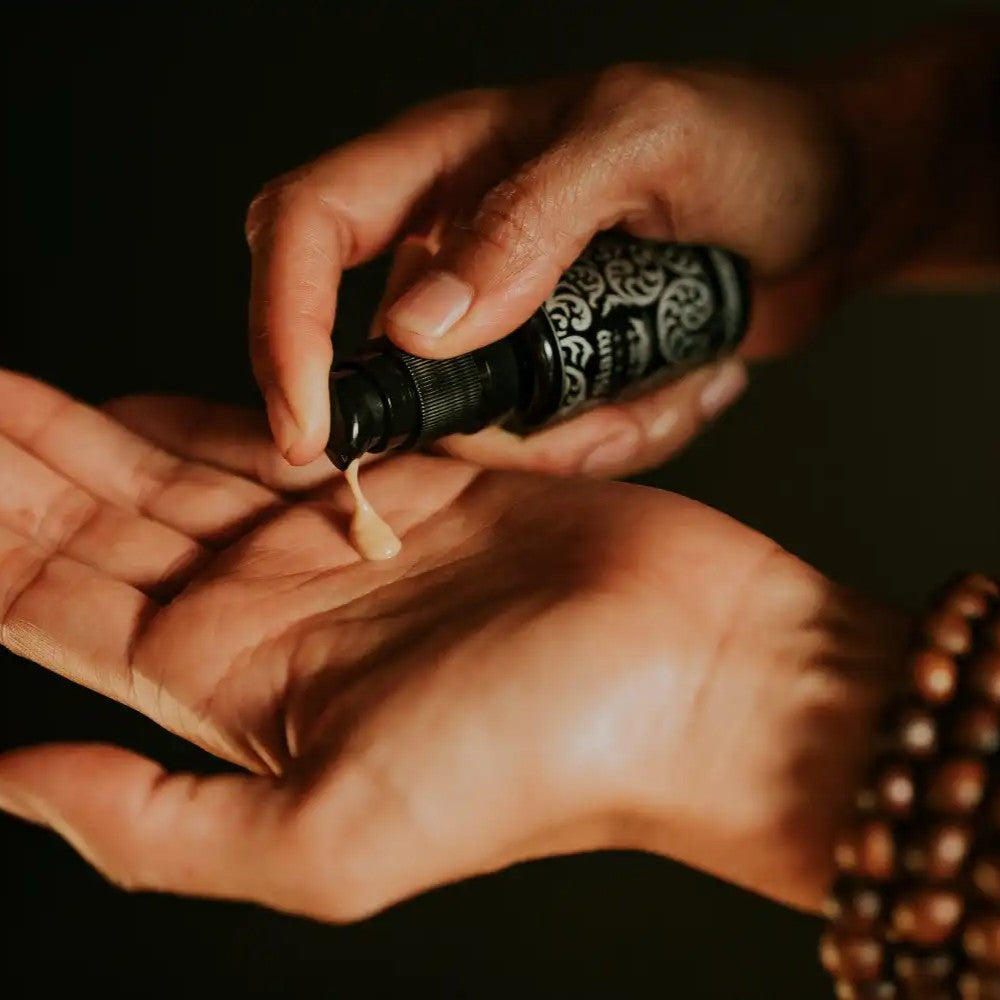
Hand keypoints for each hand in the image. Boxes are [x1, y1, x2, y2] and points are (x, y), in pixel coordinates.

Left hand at [0, 372, 905, 919]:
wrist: (690, 674)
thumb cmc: (538, 763)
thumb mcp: (324, 842)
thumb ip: (153, 830)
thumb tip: (10, 785)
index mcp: (235, 690)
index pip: (60, 610)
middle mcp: (275, 610)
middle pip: (104, 525)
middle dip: (16, 463)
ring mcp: (341, 535)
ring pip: (178, 468)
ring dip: (85, 425)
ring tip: (0, 380)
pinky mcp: (410, 474)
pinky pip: (288, 426)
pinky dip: (212, 406)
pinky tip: (139, 391)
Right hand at [247, 64, 852, 473]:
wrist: (831, 205)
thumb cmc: (753, 143)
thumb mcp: (646, 150)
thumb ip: (526, 222)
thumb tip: (416, 325)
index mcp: (447, 160)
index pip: (305, 230)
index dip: (283, 327)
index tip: (310, 428)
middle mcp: (454, 245)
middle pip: (378, 360)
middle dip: (452, 423)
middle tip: (558, 424)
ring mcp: (501, 321)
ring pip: (474, 424)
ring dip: (574, 433)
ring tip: (674, 377)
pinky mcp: (549, 373)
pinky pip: (547, 442)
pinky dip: (618, 436)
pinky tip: (688, 383)